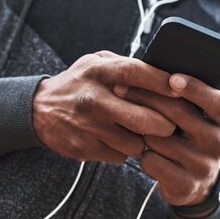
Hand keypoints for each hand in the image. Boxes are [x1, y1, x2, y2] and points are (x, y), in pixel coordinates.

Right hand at [32, 51, 177, 163]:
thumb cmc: (78, 83)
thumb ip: (125, 65)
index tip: (181, 88)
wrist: (39, 110)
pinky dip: (124, 149)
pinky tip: (117, 138)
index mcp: (97, 71)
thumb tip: (165, 73)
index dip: (161, 81)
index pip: (135, 73)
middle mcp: (92, 98)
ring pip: (136, 142)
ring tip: (136, 129)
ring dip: (143, 139)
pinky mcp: (83, 148)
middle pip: (143, 117)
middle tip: (170, 122)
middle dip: (164, 123)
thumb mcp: (95, 62)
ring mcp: (87, 126)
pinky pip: (120, 156)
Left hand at [113, 73, 219, 211]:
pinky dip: (142, 155)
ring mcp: (204, 165)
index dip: (195, 88)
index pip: (215, 101)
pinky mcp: (187, 185)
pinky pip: (152, 161)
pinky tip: (146, 155)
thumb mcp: (194, 117)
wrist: (193, 183)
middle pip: (178, 113)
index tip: (172, 77)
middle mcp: (219, 142)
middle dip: (145, 97)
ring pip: (159, 138)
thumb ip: (182, 98)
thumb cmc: (186, 137)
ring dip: (142, 131)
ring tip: (141, 130)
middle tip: (119, 88)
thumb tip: (151, 72)